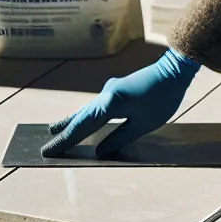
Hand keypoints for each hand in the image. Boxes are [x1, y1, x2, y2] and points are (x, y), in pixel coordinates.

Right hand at [42, 48, 200, 158]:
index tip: (48, 151)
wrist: (174, 70)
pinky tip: (82, 120)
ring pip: (86, 110)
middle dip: (63, 132)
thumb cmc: (162, 98)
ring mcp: (110, 90)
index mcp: (110, 103)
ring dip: (72, 122)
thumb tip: (99, 152)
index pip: (81, 126)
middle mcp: (105, 95)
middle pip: (80, 117)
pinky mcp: (116, 90)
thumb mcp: (142, 125)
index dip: (64, 141)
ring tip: (55, 130)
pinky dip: (86, 116)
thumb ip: (119, 138)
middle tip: (46, 144)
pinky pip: (96, 106)